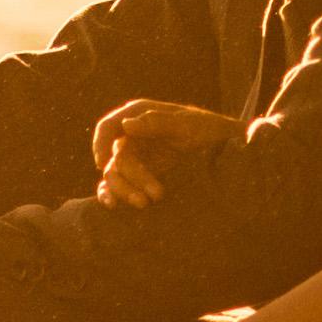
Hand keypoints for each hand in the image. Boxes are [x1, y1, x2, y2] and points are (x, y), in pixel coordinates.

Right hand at [88, 99, 231, 210]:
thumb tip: (126, 126)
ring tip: (143, 204)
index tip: (102, 164)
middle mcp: (131, 134)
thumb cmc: (205, 128)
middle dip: (129, 178)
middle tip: (151, 195)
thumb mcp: (186, 124)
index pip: (108, 126)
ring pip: (115, 173)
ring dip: (124, 190)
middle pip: (115, 157)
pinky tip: (112, 206)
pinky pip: (118, 182)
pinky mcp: (138, 172)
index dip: (100, 144)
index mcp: (138, 115)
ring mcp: (134, 154)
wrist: (222, 146)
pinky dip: (112, 193)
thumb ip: (156, 123)